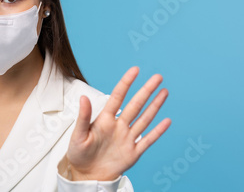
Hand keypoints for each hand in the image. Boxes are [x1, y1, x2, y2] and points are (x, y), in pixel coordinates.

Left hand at [65, 66, 170, 180]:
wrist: (87, 175)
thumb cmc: (79, 153)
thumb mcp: (78, 134)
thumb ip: (83, 116)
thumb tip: (83, 97)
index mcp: (104, 119)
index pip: (118, 97)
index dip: (126, 83)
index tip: (135, 70)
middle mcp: (119, 126)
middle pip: (135, 105)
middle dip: (146, 90)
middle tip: (157, 77)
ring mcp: (127, 138)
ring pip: (144, 119)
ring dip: (155, 106)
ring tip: (164, 91)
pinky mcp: (133, 152)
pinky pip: (148, 140)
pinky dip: (158, 131)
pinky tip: (167, 121)